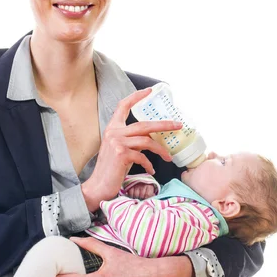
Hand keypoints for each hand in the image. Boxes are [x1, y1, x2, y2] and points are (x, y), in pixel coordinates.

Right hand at [81, 88, 181, 211]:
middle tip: (178, 126)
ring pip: (147, 141)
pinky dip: (150, 164)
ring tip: (168, 157)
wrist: (98, 186)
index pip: (122, 106)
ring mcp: (117, 143)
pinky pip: (143, 157)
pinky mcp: (121, 154)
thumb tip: (151, 138)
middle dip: (164, 125)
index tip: (149, 91)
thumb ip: (131, 140)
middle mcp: (114, 133)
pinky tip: (152, 171)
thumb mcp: (119, 149)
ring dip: (161, 150)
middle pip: (144, 124)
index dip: (136, 97)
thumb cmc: (111, 169)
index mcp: (112, 129)